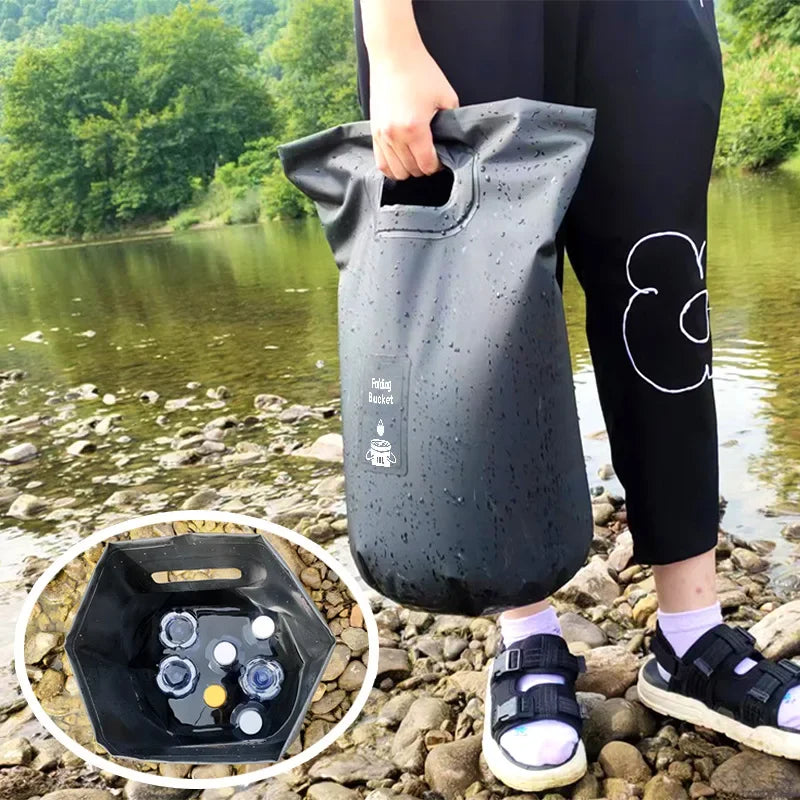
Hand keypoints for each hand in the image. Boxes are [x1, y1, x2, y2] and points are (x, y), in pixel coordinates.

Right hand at [368, 43, 458, 180]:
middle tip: (431, 156)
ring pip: (396, 171)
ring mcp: (382, 135)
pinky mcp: (374, 132)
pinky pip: (381, 163)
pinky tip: (401, 161)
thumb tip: (452, 141)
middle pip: (411, 170)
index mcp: (415, 129)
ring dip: (408, 169)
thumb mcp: (447, 96)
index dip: (438, 166)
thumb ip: (451, 122)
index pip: (427, 164)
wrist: (394, 54)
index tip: (442, 159)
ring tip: (416, 158)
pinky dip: (392, 167)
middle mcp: (395, 135)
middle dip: (424, 168)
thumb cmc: (419, 71)